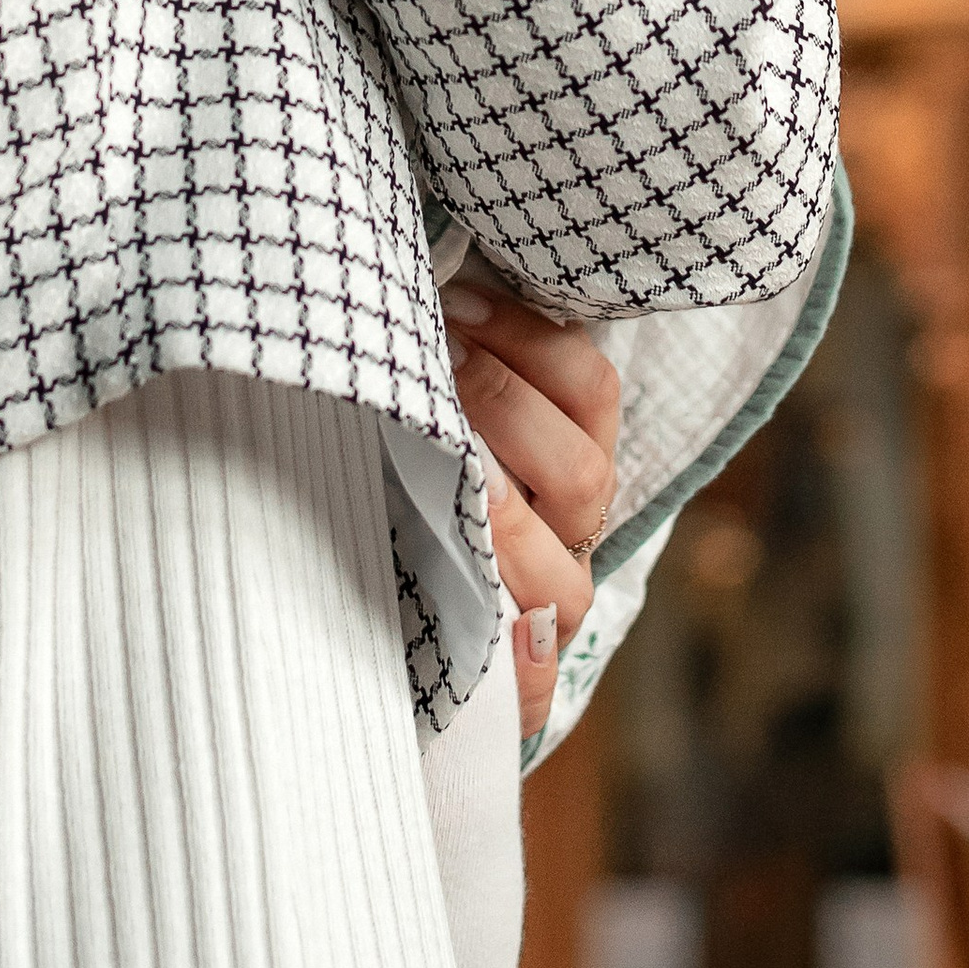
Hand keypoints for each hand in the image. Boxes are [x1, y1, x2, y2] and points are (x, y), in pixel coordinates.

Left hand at [444, 277, 620, 741]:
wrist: (378, 614)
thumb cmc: (403, 484)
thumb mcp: (436, 418)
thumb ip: (449, 361)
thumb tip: (415, 282)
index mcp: (572, 455)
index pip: (591, 388)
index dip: (531, 339)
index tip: (454, 305)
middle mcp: (573, 532)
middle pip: (584, 470)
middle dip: (507, 405)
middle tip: (436, 361)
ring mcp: (553, 609)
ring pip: (565, 571)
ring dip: (506, 516)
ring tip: (455, 468)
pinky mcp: (522, 685)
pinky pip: (537, 681)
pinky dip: (518, 657)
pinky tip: (489, 623)